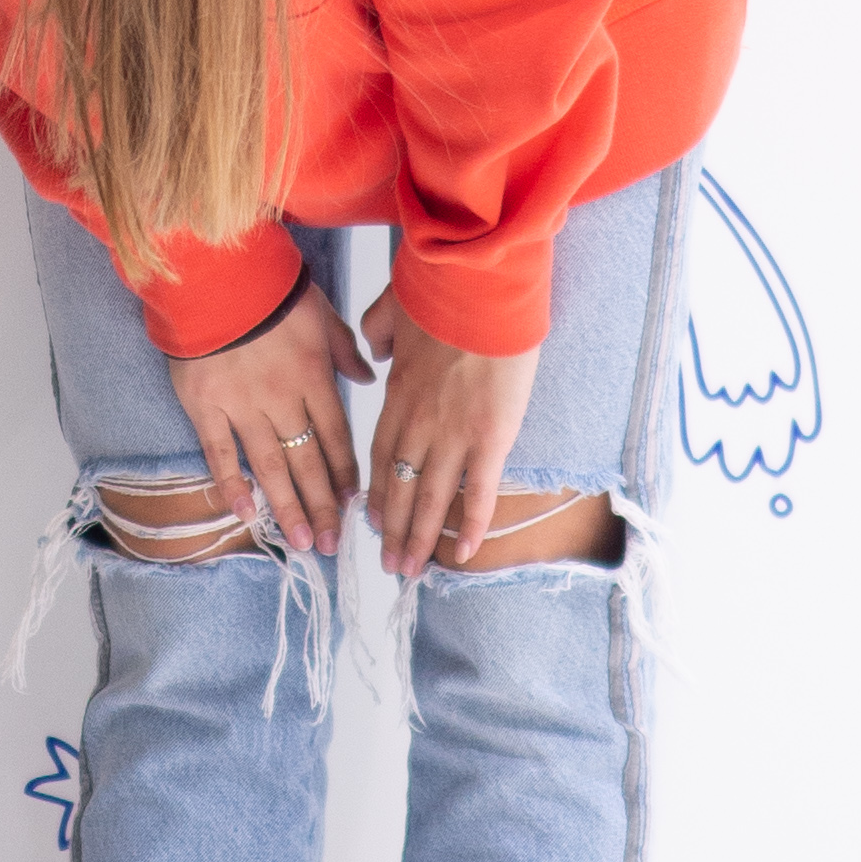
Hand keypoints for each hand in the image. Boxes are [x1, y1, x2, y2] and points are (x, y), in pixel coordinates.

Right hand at [162, 283, 371, 553]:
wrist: (214, 277)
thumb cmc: (270, 291)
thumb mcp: (321, 312)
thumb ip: (345, 348)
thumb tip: (370, 375)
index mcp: (313, 377)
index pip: (337, 436)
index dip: (346, 471)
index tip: (355, 502)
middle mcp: (282, 400)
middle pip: (309, 461)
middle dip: (324, 505)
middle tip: (333, 544)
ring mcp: (242, 407)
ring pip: (271, 466)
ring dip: (288, 507)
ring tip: (301, 541)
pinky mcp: (205, 407)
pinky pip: (220, 454)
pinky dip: (233, 485)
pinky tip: (246, 514)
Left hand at [358, 290, 542, 580]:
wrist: (478, 289)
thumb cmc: (442, 293)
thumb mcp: (392, 309)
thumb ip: (376, 332)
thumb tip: (373, 347)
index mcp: (396, 396)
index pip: (378, 455)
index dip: (374, 491)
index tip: (370, 518)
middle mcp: (418, 423)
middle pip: (397, 486)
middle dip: (391, 528)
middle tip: (387, 563)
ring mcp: (453, 434)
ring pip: (429, 498)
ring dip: (419, 539)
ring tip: (410, 571)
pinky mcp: (490, 437)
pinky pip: (477, 491)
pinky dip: (469, 525)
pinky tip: (462, 554)